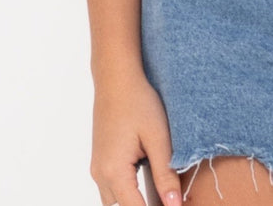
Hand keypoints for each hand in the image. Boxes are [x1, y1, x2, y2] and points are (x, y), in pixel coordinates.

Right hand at [91, 69, 183, 205]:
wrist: (117, 79)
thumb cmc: (138, 102)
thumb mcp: (158, 138)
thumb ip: (165, 174)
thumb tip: (174, 205)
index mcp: (114, 171)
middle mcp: (100, 174)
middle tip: (167, 199)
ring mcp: (98, 167)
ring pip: (114, 199)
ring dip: (132, 200)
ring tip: (157, 192)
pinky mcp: (101, 159)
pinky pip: (111, 186)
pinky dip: (127, 190)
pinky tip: (146, 178)